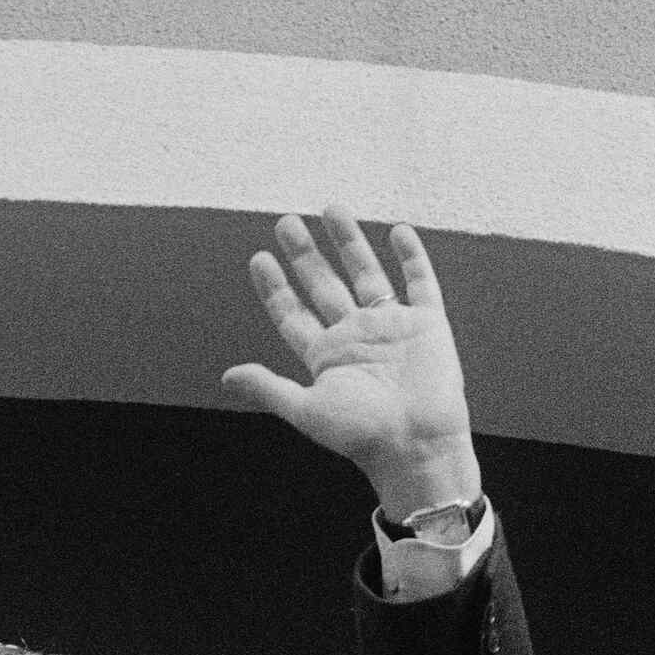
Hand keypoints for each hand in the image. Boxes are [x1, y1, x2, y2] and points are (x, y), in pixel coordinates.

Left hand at [220, 208, 479, 518]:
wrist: (417, 445)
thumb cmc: (361, 435)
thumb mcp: (307, 410)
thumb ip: (269, 389)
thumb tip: (227, 376)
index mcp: (326, 357)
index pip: (293, 314)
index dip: (275, 288)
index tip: (259, 259)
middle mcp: (356, 337)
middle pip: (324, 286)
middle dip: (305, 255)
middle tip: (286, 223)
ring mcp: (391, 328)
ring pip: (366, 274)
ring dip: (349, 243)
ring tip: (332, 209)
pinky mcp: (427, 325)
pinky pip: (420, 282)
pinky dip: (411, 257)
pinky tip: (397, 232)